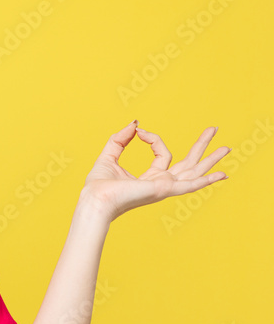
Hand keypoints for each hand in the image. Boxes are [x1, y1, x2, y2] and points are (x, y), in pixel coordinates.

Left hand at [80, 120, 229, 221]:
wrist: (95, 199)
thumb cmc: (99, 186)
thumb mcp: (109, 155)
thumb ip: (120, 139)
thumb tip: (134, 124)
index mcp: (150, 178)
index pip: (162, 154)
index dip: (152, 138)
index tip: (138, 130)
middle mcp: (161, 184)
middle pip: (188, 163)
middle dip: (202, 146)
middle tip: (214, 128)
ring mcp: (165, 188)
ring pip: (194, 171)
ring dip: (211, 159)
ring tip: (227, 148)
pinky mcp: (164, 190)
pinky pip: (190, 185)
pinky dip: (206, 180)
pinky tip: (222, 175)